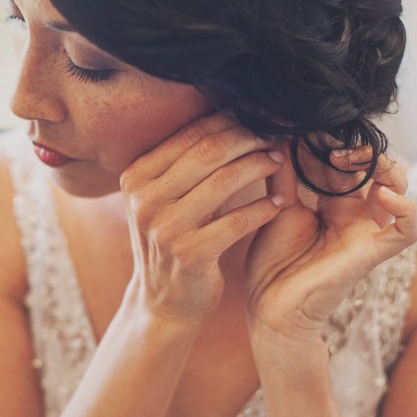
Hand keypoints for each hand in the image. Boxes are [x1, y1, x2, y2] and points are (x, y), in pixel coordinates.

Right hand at [120, 113, 284, 323]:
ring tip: (280, 160)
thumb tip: (231, 113)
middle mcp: (144, 199)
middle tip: (276, 136)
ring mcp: (164, 228)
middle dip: (248, 138)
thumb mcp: (166, 200)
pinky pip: (237, 220)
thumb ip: (188, 164)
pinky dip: (263, 208)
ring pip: (224, 180)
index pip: (190, 134)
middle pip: (208, 151)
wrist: (163, 303)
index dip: (229, 120)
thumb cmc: (174, 241)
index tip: (259, 117)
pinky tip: (280, 202)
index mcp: (136, 177)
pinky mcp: (189, 254)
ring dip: (259, 166)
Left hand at [244, 143, 416, 344]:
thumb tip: (280, 132)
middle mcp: (354, 213)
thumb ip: (284, 173)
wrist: (270, 309)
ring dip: (382, 165)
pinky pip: (408, 230)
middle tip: (325, 143)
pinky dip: (405, 208)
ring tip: (348, 160)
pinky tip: (380, 194)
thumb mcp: (276, 208)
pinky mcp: (372, 253)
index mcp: (333, 203)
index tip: (304, 131)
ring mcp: (366, 232)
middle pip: (372, 166)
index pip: (344, 160)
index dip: (330, 142)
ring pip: (399, 187)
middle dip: (353, 148)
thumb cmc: (273, 265)